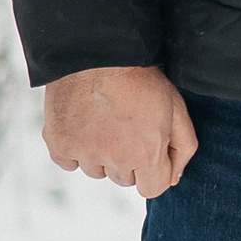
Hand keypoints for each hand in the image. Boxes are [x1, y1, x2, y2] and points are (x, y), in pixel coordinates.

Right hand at [42, 64, 196, 198]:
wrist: (99, 52)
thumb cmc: (141, 79)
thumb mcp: (176, 109)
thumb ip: (183, 149)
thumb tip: (173, 179)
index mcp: (145, 153)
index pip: (152, 189)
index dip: (154, 170)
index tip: (150, 150)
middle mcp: (113, 158)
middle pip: (124, 179)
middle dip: (129, 159)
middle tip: (127, 126)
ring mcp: (82, 151)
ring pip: (96, 170)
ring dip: (101, 154)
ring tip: (105, 121)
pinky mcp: (57, 143)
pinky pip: (68, 162)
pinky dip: (75, 149)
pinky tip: (84, 125)